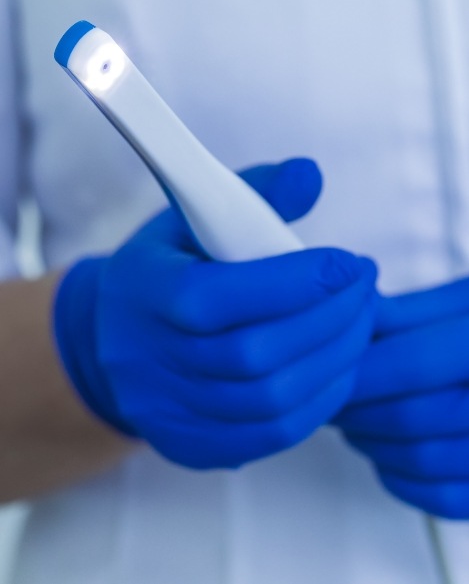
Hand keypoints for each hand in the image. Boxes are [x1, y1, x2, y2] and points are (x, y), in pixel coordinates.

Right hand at [54, 158, 376, 468]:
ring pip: (270, 401)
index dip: (294, 282)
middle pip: (254, 355)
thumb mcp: (193, 217)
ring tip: (361, 324)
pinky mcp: (190, 445)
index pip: (219, 297)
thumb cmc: (166, 269)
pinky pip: (270, 436)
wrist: (112, 338)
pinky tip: (338, 367)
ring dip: (334, 361)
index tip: (348, 263)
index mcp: (144, 292)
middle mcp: (147, 360)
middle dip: (330, 320)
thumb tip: (311, 175)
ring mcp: (167, 412)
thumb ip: (254, 193)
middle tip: (366, 290)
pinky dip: (319, 402)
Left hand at [335, 278, 468, 517]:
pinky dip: (402, 479)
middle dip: (356, 408)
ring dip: (371, 442)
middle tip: (334, 395)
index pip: (412, 362)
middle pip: (411, 418)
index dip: (360, 369)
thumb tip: (355, 318)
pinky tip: (389, 454)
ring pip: (422, 461)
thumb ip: (411, 312)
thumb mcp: (468, 301)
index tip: (332, 369)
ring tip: (356, 420)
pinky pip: (446, 499)